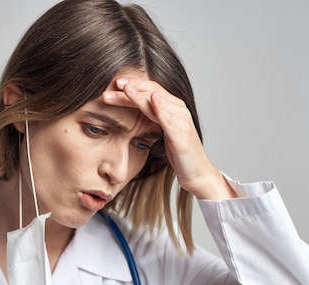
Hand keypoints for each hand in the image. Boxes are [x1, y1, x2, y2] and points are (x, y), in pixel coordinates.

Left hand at [103, 78, 235, 200]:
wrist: (198, 174)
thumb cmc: (181, 155)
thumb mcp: (164, 134)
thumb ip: (153, 119)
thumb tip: (134, 112)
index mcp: (172, 108)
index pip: (150, 90)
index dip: (132, 86)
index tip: (113, 86)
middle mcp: (178, 110)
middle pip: (151, 92)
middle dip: (129, 89)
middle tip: (109, 89)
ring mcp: (181, 121)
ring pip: (157, 102)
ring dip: (139, 95)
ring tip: (124, 89)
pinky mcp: (182, 134)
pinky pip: (169, 118)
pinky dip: (160, 108)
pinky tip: (151, 100)